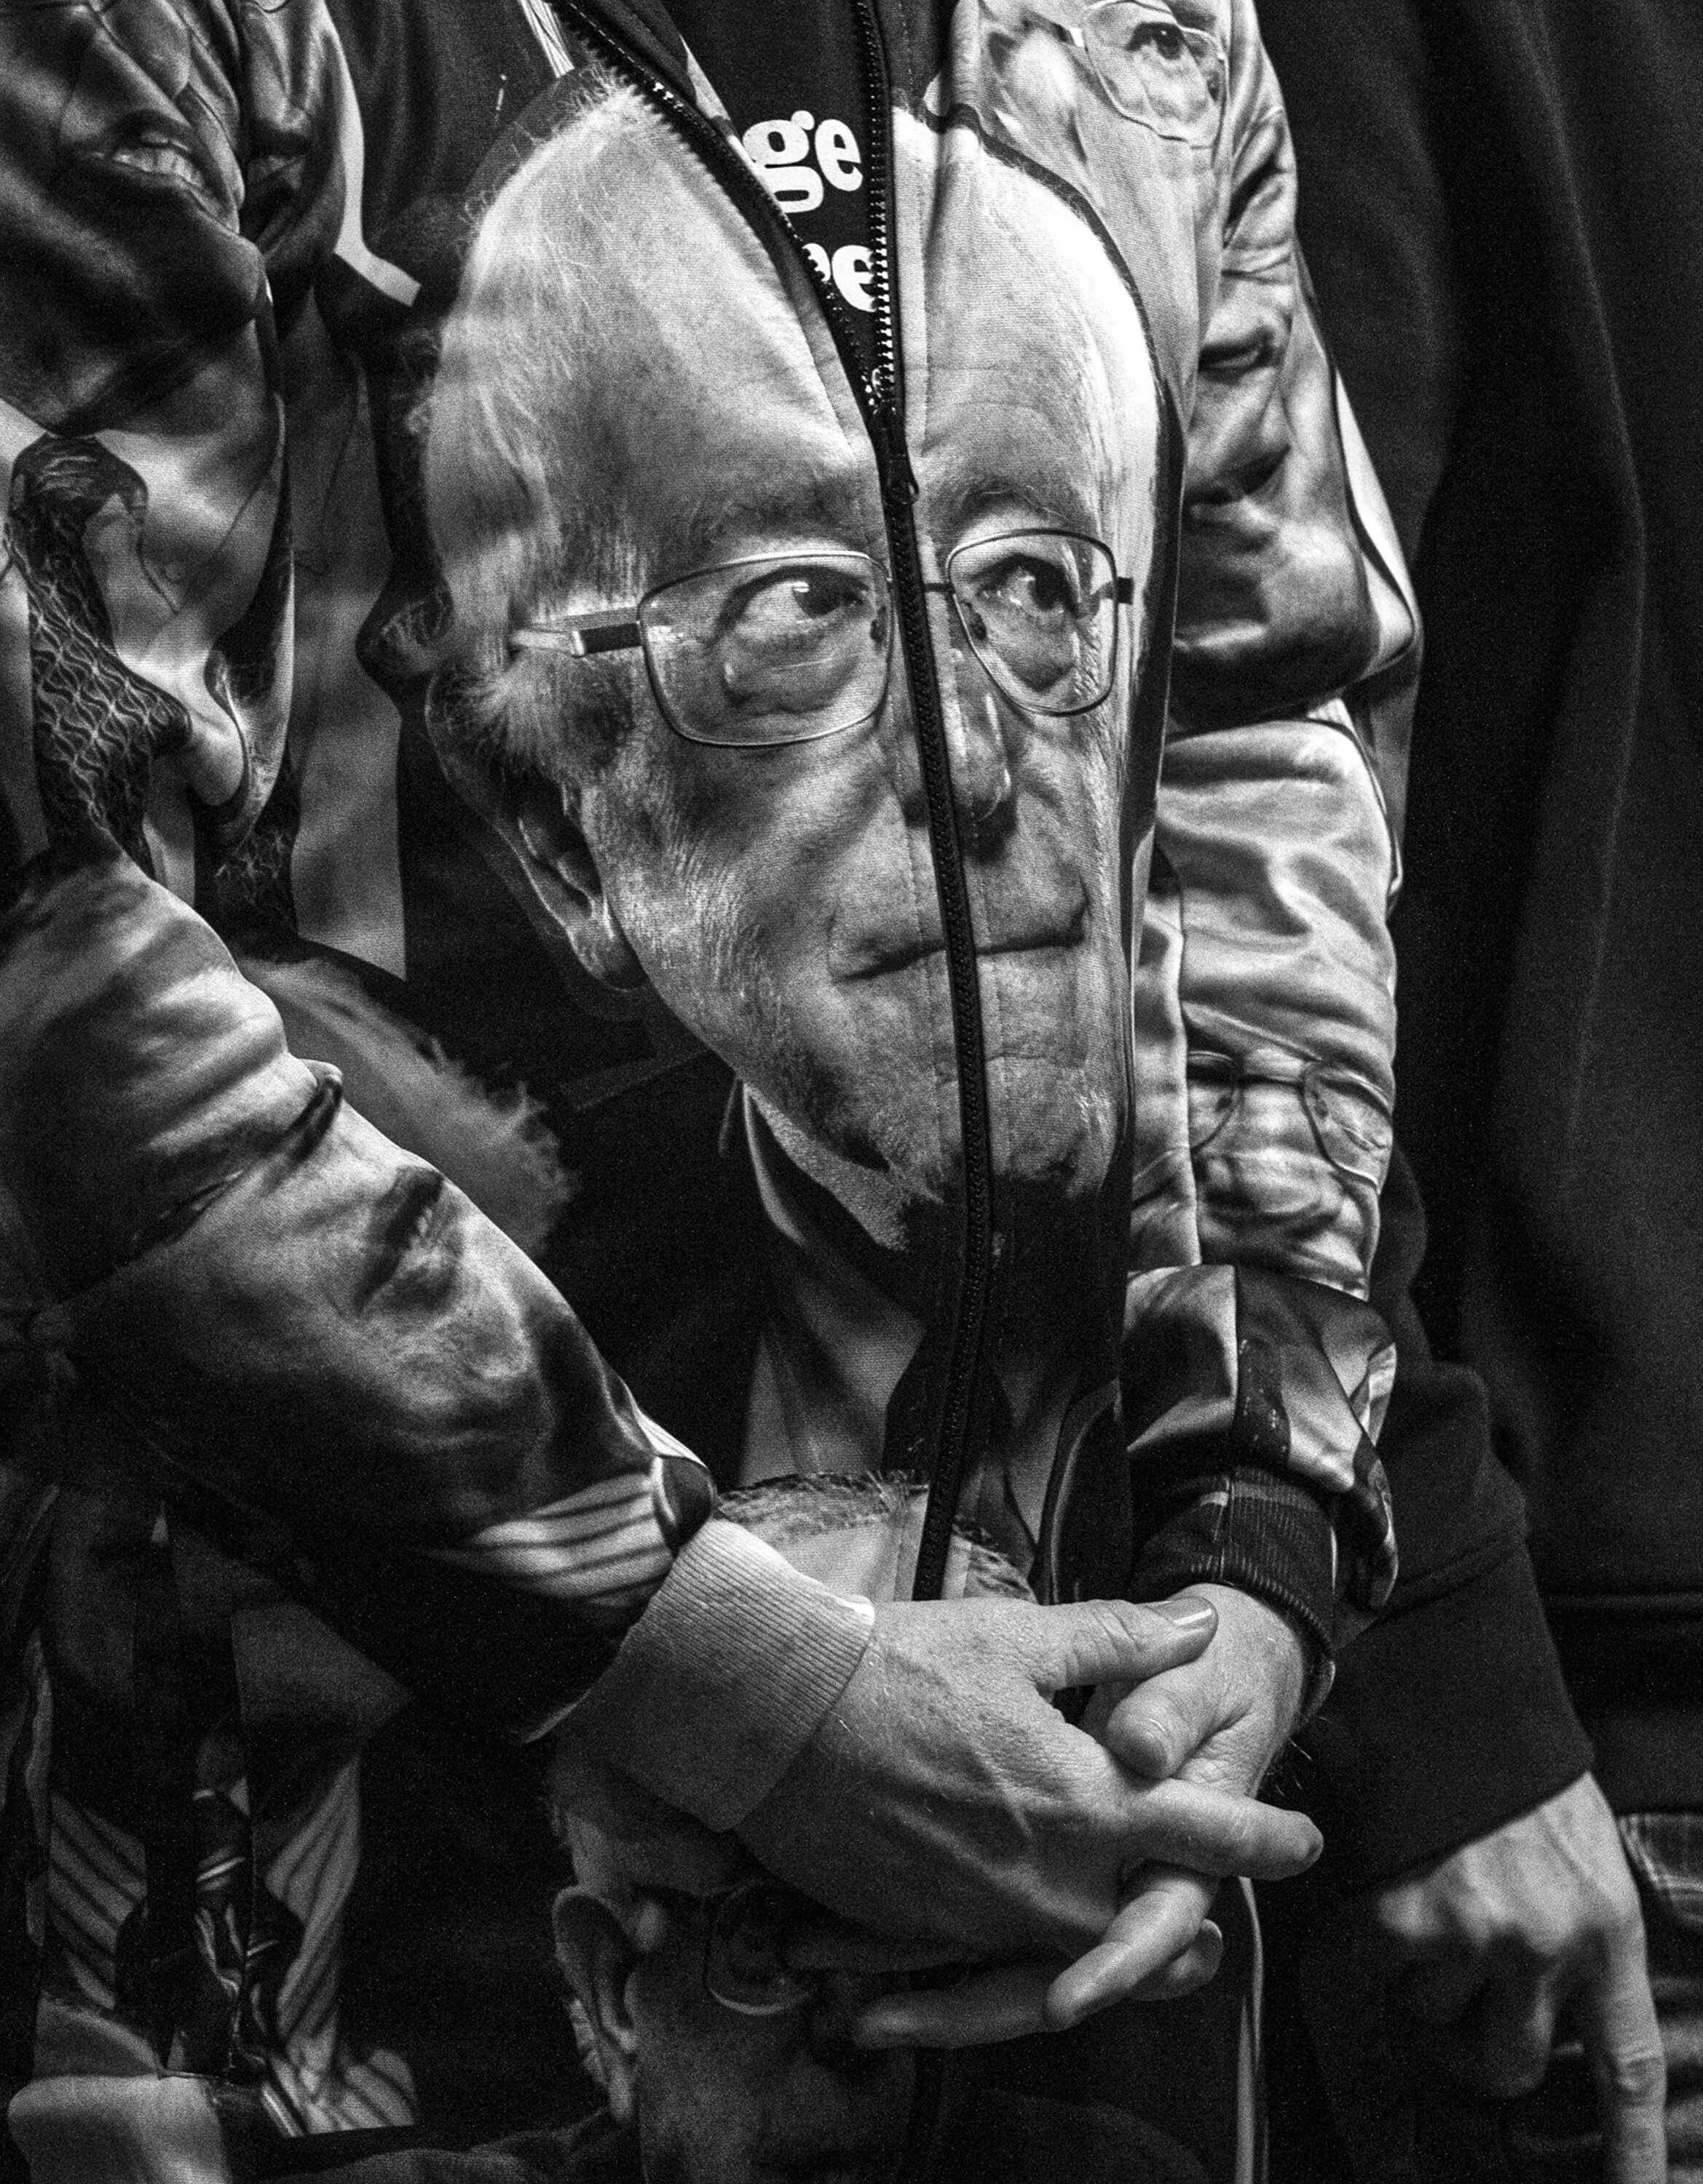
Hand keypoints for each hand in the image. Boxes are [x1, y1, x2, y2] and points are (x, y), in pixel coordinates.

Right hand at [743, 1589, 1319, 2045]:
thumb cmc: (900, 1664)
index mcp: (1082, 1798)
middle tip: (1222, 1928)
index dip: (1265, 1838)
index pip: (1203, 1832)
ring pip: (1080, 1958)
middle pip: (1151, 1928)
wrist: (775, 1719)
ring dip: (1125, 1956)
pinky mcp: (930, 1930)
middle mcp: (1046, 1876)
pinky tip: (1038, 1939)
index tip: (1306, 1841)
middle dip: (1192, 1926)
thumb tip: (1200, 1625)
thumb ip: (1119, 1638)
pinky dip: (1037, 1959)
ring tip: (1150, 1947)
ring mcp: (986, 1915)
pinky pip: (1005, 1961)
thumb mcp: (1018, 1634)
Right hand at [1373, 1773, 1665, 2183]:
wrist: (1449, 1692)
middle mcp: (1543, 1942)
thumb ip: (1578, 1942)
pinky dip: (1366, 1982)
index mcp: (1605, 1927)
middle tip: (1465, 1977)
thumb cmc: (1518, 1777)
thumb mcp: (1584, 1860)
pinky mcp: (1393, 1914)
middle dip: (1480, 2038)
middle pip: (1509, 2066)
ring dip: (1424, 1991)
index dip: (1635, 2159)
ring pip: (1436, 2028)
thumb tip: (1548, 2028)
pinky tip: (1373, 1936)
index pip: (1628, 2073)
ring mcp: (1464, 1931)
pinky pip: (1368, 2001)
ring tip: (1427, 1911)